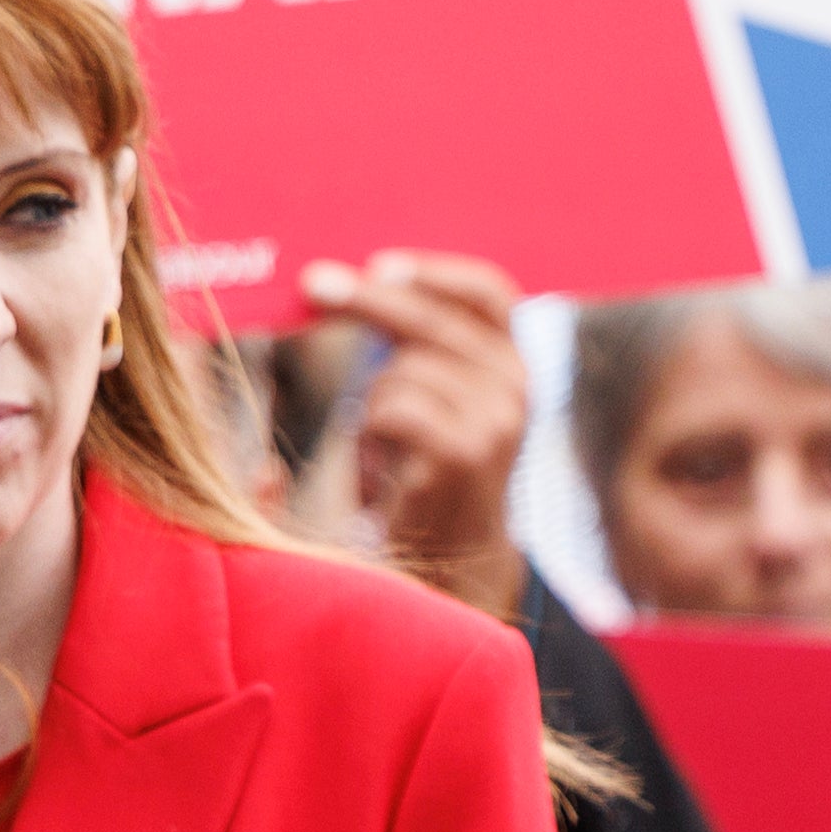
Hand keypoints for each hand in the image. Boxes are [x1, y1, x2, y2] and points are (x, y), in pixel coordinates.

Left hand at [300, 250, 530, 618]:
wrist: (454, 565)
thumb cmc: (429, 475)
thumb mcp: (438, 399)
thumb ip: (419, 345)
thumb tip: (357, 280)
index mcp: (516, 366)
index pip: (489, 293)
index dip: (433, 273)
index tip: (380, 266)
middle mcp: (517, 388)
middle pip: (430, 319)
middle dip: (364, 300)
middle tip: (313, 285)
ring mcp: (495, 421)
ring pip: (399, 370)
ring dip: (371, 403)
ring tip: (382, 449)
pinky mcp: (462, 453)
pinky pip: (391, 408)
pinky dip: (370, 433)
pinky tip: (381, 471)